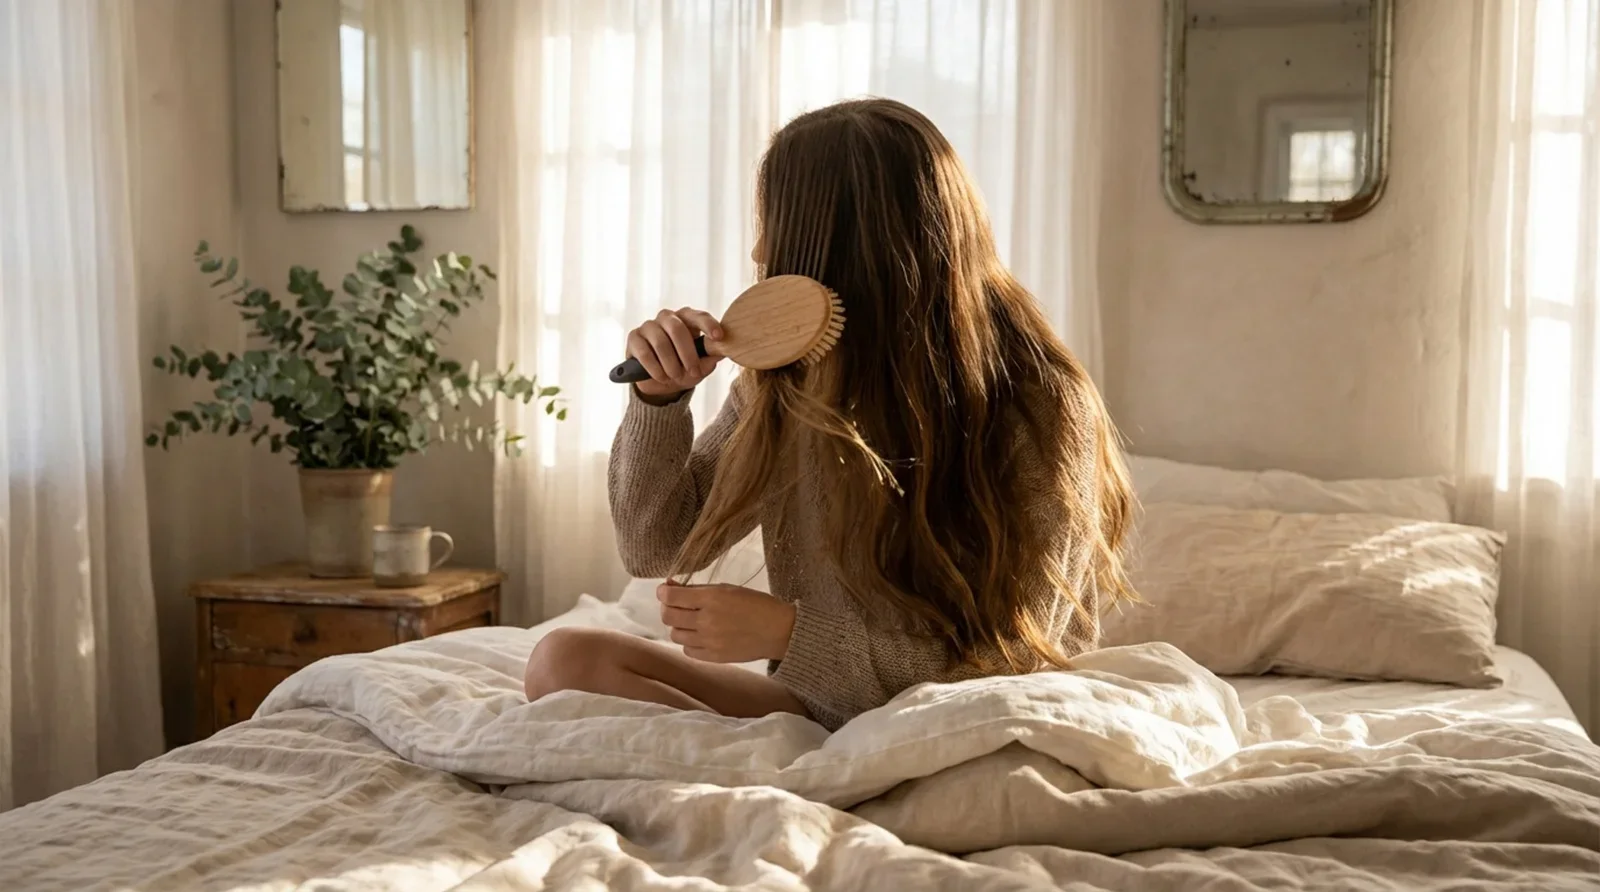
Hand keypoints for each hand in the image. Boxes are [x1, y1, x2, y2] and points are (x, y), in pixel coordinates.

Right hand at [627, 308, 724, 400]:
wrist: (660, 384)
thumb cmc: (684, 369)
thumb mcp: (700, 367)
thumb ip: (710, 358)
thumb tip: (723, 351)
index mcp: (687, 319)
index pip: (698, 316)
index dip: (708, 324)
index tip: (718, 337)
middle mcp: (667, 318)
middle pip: (677, 328)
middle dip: (687, 353)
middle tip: (693, 371)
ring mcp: (649, 326)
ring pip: (660, 342)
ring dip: (670, 364)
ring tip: (675, 377)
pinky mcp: (634, 338)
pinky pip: (644, 351)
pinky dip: (654, 368)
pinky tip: (661, 377)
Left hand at [657, 583, 795, 663]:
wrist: (779, 630)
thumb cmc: (756, 604)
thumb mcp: (727, 588)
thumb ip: (698, 589)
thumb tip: (670, 587)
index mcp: (712, 598)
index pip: (672, 597)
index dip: (662, 592)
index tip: (664, 590)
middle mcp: (707, 620)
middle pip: (668, 616)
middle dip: (667, 608)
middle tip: (674, 605)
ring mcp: (709, 641)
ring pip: (675, 635)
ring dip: (678, 626)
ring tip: (689, 621)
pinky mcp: (714, 657)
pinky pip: (687, 650)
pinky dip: (688, 642)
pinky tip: (698, 635)